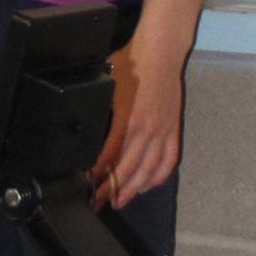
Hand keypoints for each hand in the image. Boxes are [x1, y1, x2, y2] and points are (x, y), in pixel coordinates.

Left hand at [93, 37, 184, 210]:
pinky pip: (168, 161)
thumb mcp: (107, 87)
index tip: (84, 186)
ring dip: (132, 189)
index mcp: (129, 120)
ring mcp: (163, 132)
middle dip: (110, 190)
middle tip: (96, 203)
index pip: (109, 157)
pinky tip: (146, 185)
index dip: (96, 175)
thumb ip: (99, 111)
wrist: (161, 53)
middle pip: (127, 170)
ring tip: (118, 201)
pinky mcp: (173, 130)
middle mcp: (148, 130)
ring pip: (148, 170)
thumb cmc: (132, 64)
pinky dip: (157, 177)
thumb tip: (83, 128)